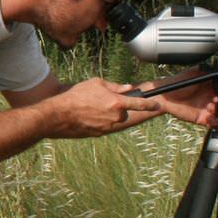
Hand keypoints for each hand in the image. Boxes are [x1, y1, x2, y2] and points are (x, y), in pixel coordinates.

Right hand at [45, 77, 164, 137]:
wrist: (58, 115)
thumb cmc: (76, 96)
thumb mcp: (96, 83)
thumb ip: (115, 86)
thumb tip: (127, 88)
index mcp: (117, 102)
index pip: (140, 104)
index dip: (151, 105)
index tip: (159, 105)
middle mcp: (115, 117)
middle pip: (125, 112)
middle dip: (117, 106)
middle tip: (101, 100)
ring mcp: (108, 127)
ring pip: (115, 119)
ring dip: (107, 113)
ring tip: (91, 107)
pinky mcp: (99, 134)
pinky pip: (106, 125)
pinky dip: (100, 120)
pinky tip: (88, 114)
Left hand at [150, 72, 217, 127]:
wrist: (165, 97)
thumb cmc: (178, 83)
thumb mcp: (194, 72)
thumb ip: (207, 70)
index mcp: (211, 87)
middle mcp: (211, 98)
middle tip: (216, 101)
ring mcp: (207, 109)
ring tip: (211, 108)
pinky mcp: (202, 118)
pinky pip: (214, 123)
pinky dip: (216, 122)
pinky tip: (210, 118)